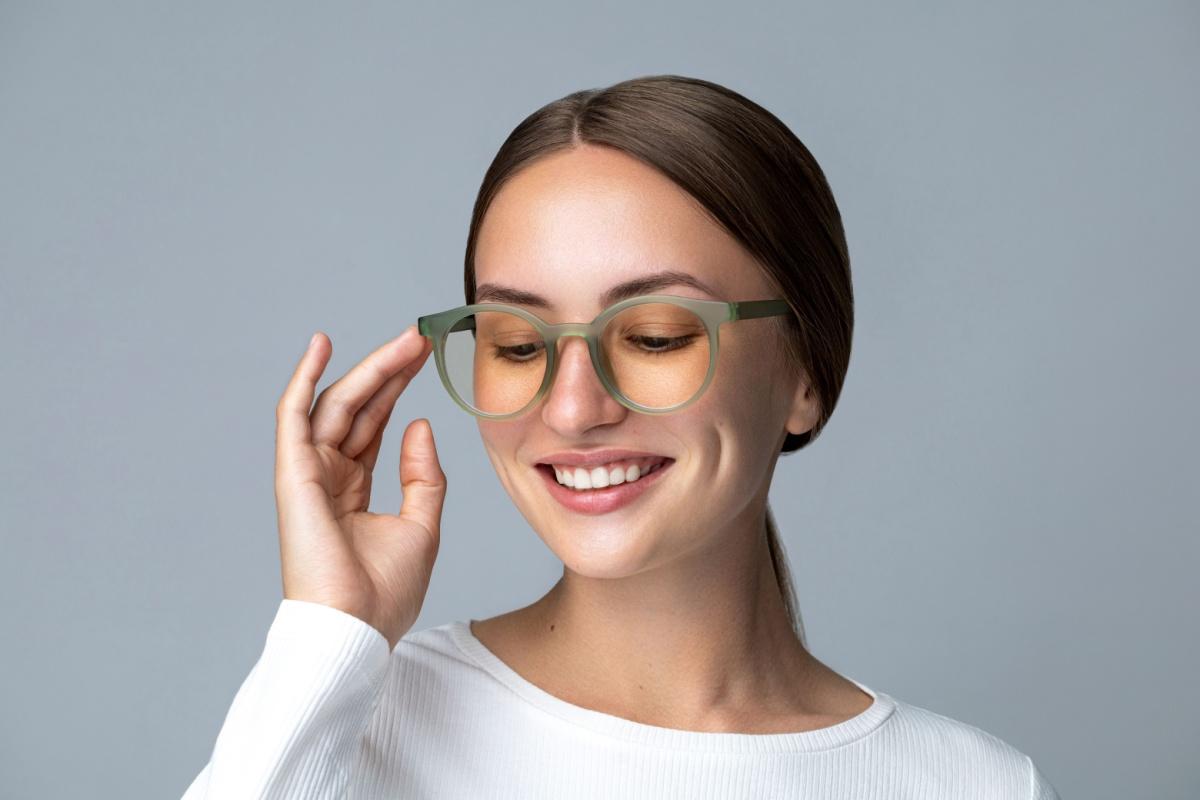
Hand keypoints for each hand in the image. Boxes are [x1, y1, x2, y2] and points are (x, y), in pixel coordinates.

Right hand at [273, 325, 444, 650]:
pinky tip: (321, 347)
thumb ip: (422, 475)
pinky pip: (294, 418)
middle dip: (390, 370)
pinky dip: (304, 380)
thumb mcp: (421, 525)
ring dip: (369, 369)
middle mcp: (328, 477)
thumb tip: (419, 424)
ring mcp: (309, 474)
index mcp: (354, 489)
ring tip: (405, 340)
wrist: (357, 630)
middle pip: (359, 408)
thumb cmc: (385, 592)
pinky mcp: (294, 476)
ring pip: (337, 405)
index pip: (376, 424)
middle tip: (420, 337)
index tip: (427, 357)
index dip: (399, 388)